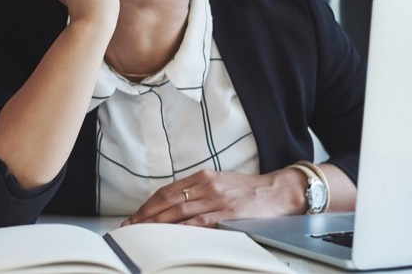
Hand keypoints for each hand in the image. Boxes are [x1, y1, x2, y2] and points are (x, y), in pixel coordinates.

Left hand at [121, 169, 305, 228]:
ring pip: (179, 211)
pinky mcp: (227, 213)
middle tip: (131, 226)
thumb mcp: (221, 183)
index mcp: (203, 176)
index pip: (168, 191)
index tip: (136, 215)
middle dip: (146, 214)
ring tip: (143, 232)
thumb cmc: (251, 190)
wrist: (280, 191)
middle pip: (168, 200)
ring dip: (158, 223)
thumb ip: (200, 191)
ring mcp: (217, 199)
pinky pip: (199, 222)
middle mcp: (207, 185)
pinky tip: (171, 235)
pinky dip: (182, 229)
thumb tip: (177, 205)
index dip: (149, 204)